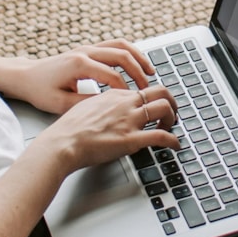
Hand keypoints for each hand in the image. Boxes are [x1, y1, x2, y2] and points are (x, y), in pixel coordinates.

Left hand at [11, 42, 155, 114]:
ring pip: (121, 46)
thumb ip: (87, 103)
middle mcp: (84, 52)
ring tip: (151, 72)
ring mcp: (86, 48)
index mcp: (78, 65)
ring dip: (138, 58)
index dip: (125, 90)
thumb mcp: (61, 104)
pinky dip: (129, 53)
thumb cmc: (40, 91)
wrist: (26, 76)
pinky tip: (137, 65)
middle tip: (148, 87)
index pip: (111, 76)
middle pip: (121, 55)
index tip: (134, 102)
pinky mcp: (87, 49)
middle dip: (138, 72)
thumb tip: (111, 105)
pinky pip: (114, 46)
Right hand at [41, 79, 179, 174]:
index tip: (154, 108)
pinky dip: (173, 141)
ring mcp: (129, 120)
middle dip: (171, 102)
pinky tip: (175, 145)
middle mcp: (125, 104)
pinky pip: (161, 136)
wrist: (63, 142)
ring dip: (173, 118)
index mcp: (114, 95)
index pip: (142, 90)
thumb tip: (109, 112)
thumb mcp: (86, 107)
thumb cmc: (69, 130)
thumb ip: (102, 107)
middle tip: (172, 113)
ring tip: (171, 128)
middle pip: (160, 91)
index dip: (153, 99)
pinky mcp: (131, 139)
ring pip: (164, 107)